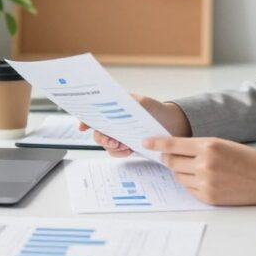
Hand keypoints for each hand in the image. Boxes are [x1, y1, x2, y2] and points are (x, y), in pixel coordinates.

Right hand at [77, 94, 191, 156]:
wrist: (172, 124)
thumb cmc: (156, 110)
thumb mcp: (143, 103)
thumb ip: (129, 103)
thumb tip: (117, 104)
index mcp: (114, 109)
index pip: (94, 113)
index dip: (85, 119)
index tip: (83, 127)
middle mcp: (113, 122)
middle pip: (97, 132)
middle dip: (101, 137)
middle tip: (112, 141)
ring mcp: (119, 135)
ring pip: (105, 144)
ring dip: (112, 147)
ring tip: (124, 146)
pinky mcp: (126, 146)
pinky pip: (116, 153)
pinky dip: (120, 153)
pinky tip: (129, 151)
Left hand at [144, 136, 255, 206]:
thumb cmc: (245, 159)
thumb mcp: (222, 144)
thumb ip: (199, 146)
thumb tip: (174, 150)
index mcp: (208, 146)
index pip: (174, 144)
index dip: (157, 143)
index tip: (146, 142)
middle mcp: (204, 164)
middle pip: (172, 161)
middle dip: (168, 159)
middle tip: (169, 157)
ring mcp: (205, 182)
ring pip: (178, 176)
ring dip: (180, 172)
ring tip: (195, 169)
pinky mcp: (208, 197)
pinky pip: (188, 189)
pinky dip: (190, 183)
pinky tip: (202, 179)